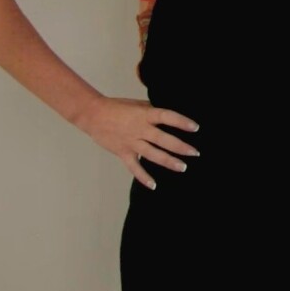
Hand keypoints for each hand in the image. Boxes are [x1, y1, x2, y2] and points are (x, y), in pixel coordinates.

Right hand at [79, 96, 199, 188]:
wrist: (93, 115)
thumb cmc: (118, 107)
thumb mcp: (138, 104)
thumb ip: (153, 111)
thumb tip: (170, 117)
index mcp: (145, 115)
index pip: (166, 117)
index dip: (181, 122)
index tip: (195, 127)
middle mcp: (140, 129)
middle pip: (163, 139)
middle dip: (180, 147)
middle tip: (195, 153)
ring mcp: (131, 142)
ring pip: (152, 154)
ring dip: (168, 161)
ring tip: (183, 167)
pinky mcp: (123, 152)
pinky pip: (134, 167)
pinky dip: (143, 177)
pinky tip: (154, 185)